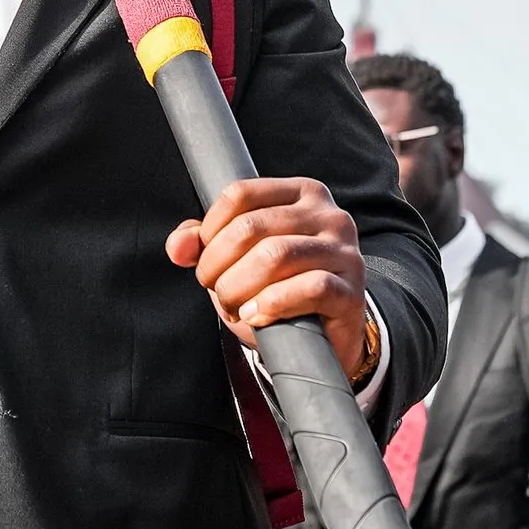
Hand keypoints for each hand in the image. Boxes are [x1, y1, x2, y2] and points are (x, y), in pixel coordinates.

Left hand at [167, 176, 368, 377]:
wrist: (324, 335)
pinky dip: (272, 303)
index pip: (240, 194)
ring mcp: (345, 252)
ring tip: (233, 305)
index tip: (204, 257)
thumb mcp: (238, 258)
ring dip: (239, 287)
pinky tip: (257, 316)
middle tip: (214, 288)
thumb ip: (204, 243)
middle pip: (251, 227)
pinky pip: (308, 287)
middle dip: (218, 264)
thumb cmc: (278, 287)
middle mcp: (328, 215)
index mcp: (301, 193)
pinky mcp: (351, 291)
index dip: (210, 229)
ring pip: (276, 255)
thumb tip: (177, 246)